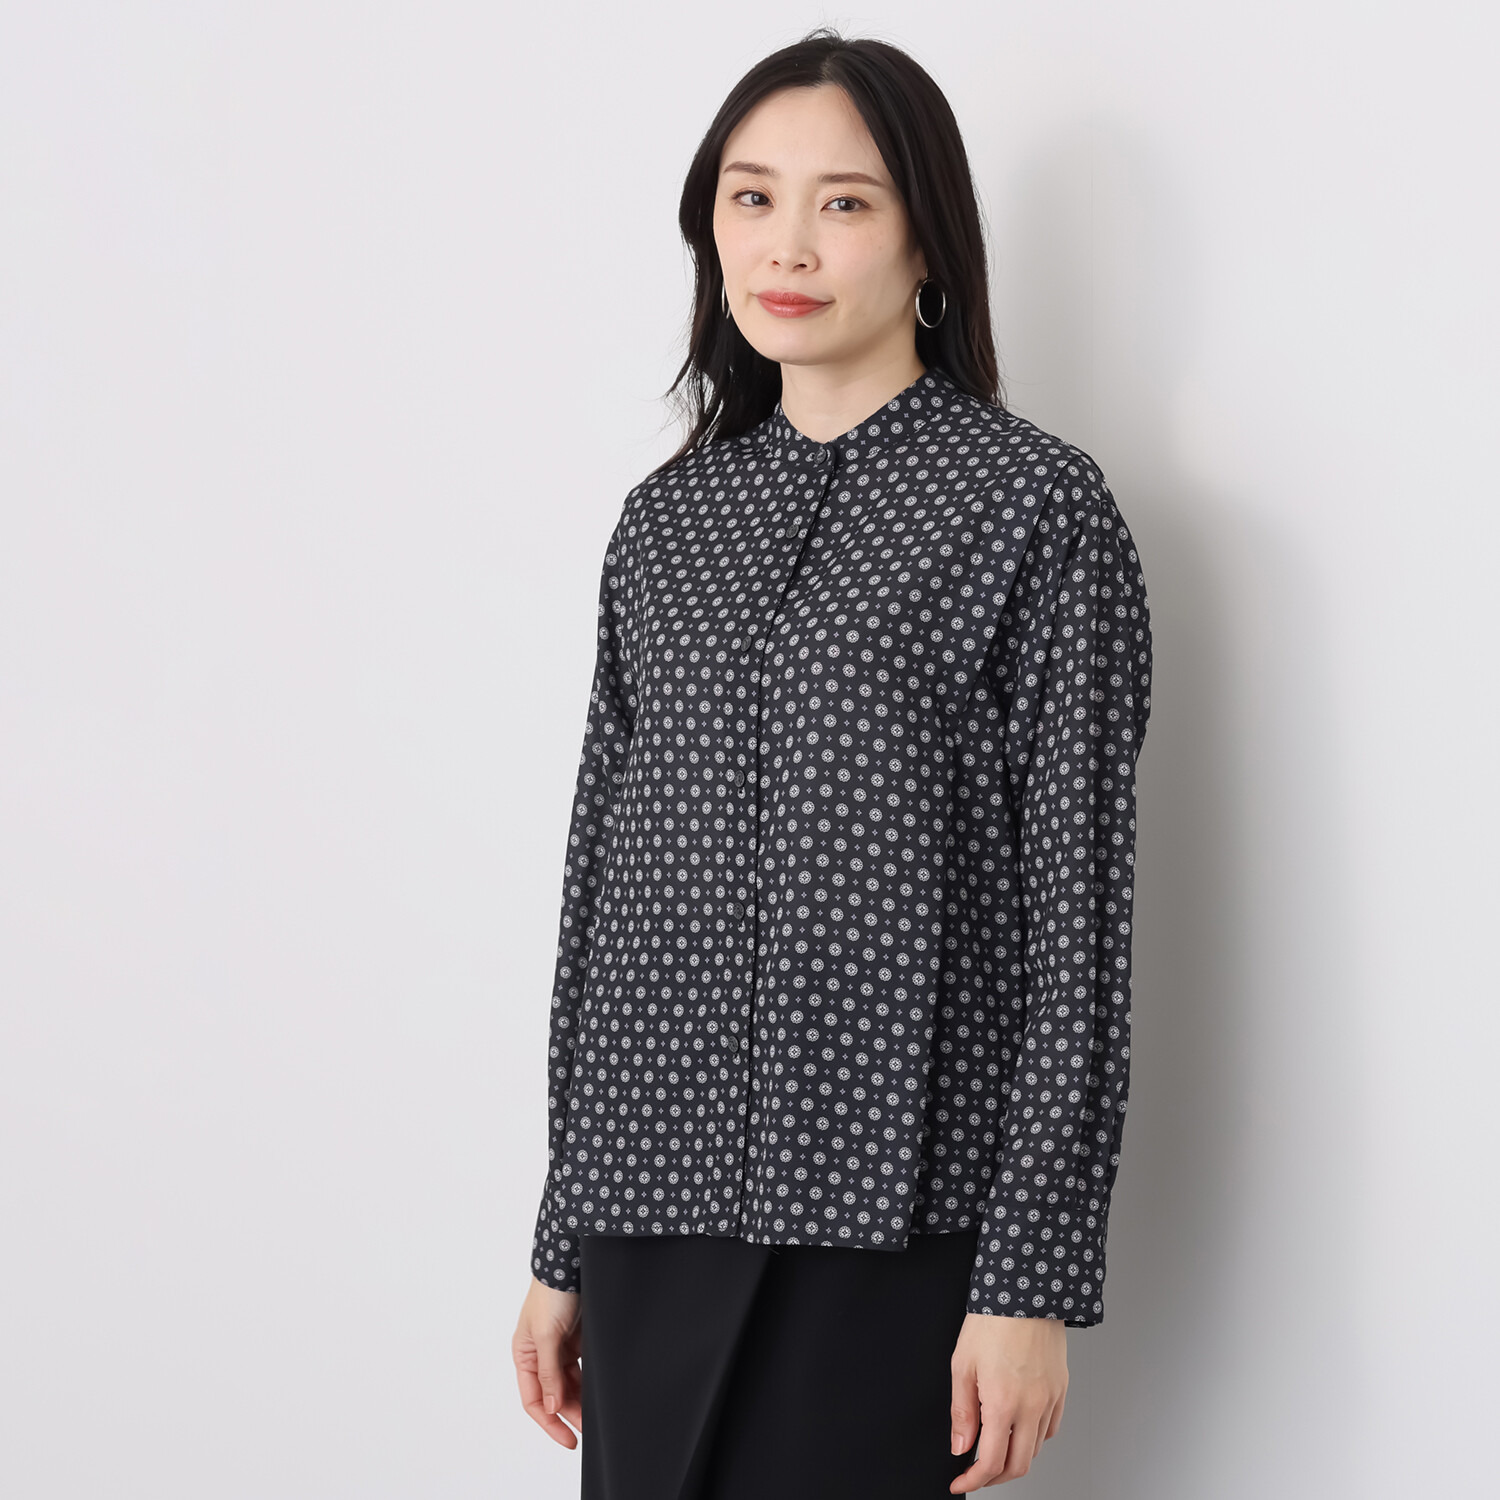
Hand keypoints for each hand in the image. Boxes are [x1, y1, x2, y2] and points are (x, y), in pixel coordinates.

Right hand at [513, 1276, 582, 1447]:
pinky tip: (600, 1393)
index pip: (534, 1400)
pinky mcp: (577, 1340)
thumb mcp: (547, 1335)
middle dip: (570, 1414)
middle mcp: (539, 1356)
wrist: (571, 1263)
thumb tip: (551, 1407)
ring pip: (570, 1385)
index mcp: (524, 1355)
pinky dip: (589, 1383)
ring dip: (581, 1400)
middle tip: (590, 1429)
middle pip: (554, 1396)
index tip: (569, 1439)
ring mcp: (559, 1348)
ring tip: (598, 1416)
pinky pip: (582, 1370)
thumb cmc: (551, 1295)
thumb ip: (549, 1372)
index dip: (549, 1422)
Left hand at [948, 1312, 1067, 1489]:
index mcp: (1004, 1404)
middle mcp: (1032, 1407)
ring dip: (1014, 1458)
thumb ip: (961, 1411)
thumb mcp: (962, 1364)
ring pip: (1036, 1449)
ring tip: (994, 1448)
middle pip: (1018, 1466)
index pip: (991, 1463)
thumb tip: (961, 1446)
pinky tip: (1019, 1428)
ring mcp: (1050, 1399)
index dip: (973, 1480)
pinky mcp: (1061, 1389)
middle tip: (976, 1473)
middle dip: (994, 1477)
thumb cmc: (991, 1321)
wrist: (1026, 1291)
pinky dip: (1034, 1438)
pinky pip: (1051, 1428)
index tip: (960, 1482)